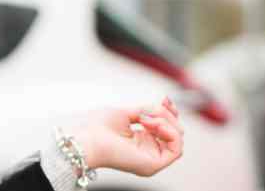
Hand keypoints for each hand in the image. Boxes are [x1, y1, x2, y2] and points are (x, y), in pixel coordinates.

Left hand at [68, 96, 183, 176]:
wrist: (86, 139)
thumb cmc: (97, 128)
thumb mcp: (127, 113)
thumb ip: (148, 110)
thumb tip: (165, 104)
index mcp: (143, 140)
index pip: (168, 127)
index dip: (170, 111)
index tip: (164, 98)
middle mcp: (149, 150)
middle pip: (176, 131)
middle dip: (167, 114)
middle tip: (147, 111)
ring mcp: (152, 158)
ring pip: (177, 138)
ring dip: (165, 121)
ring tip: (145, 118)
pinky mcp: (153, 165)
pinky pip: (176, 150)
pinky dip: (170, 132)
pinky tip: (152, 124)